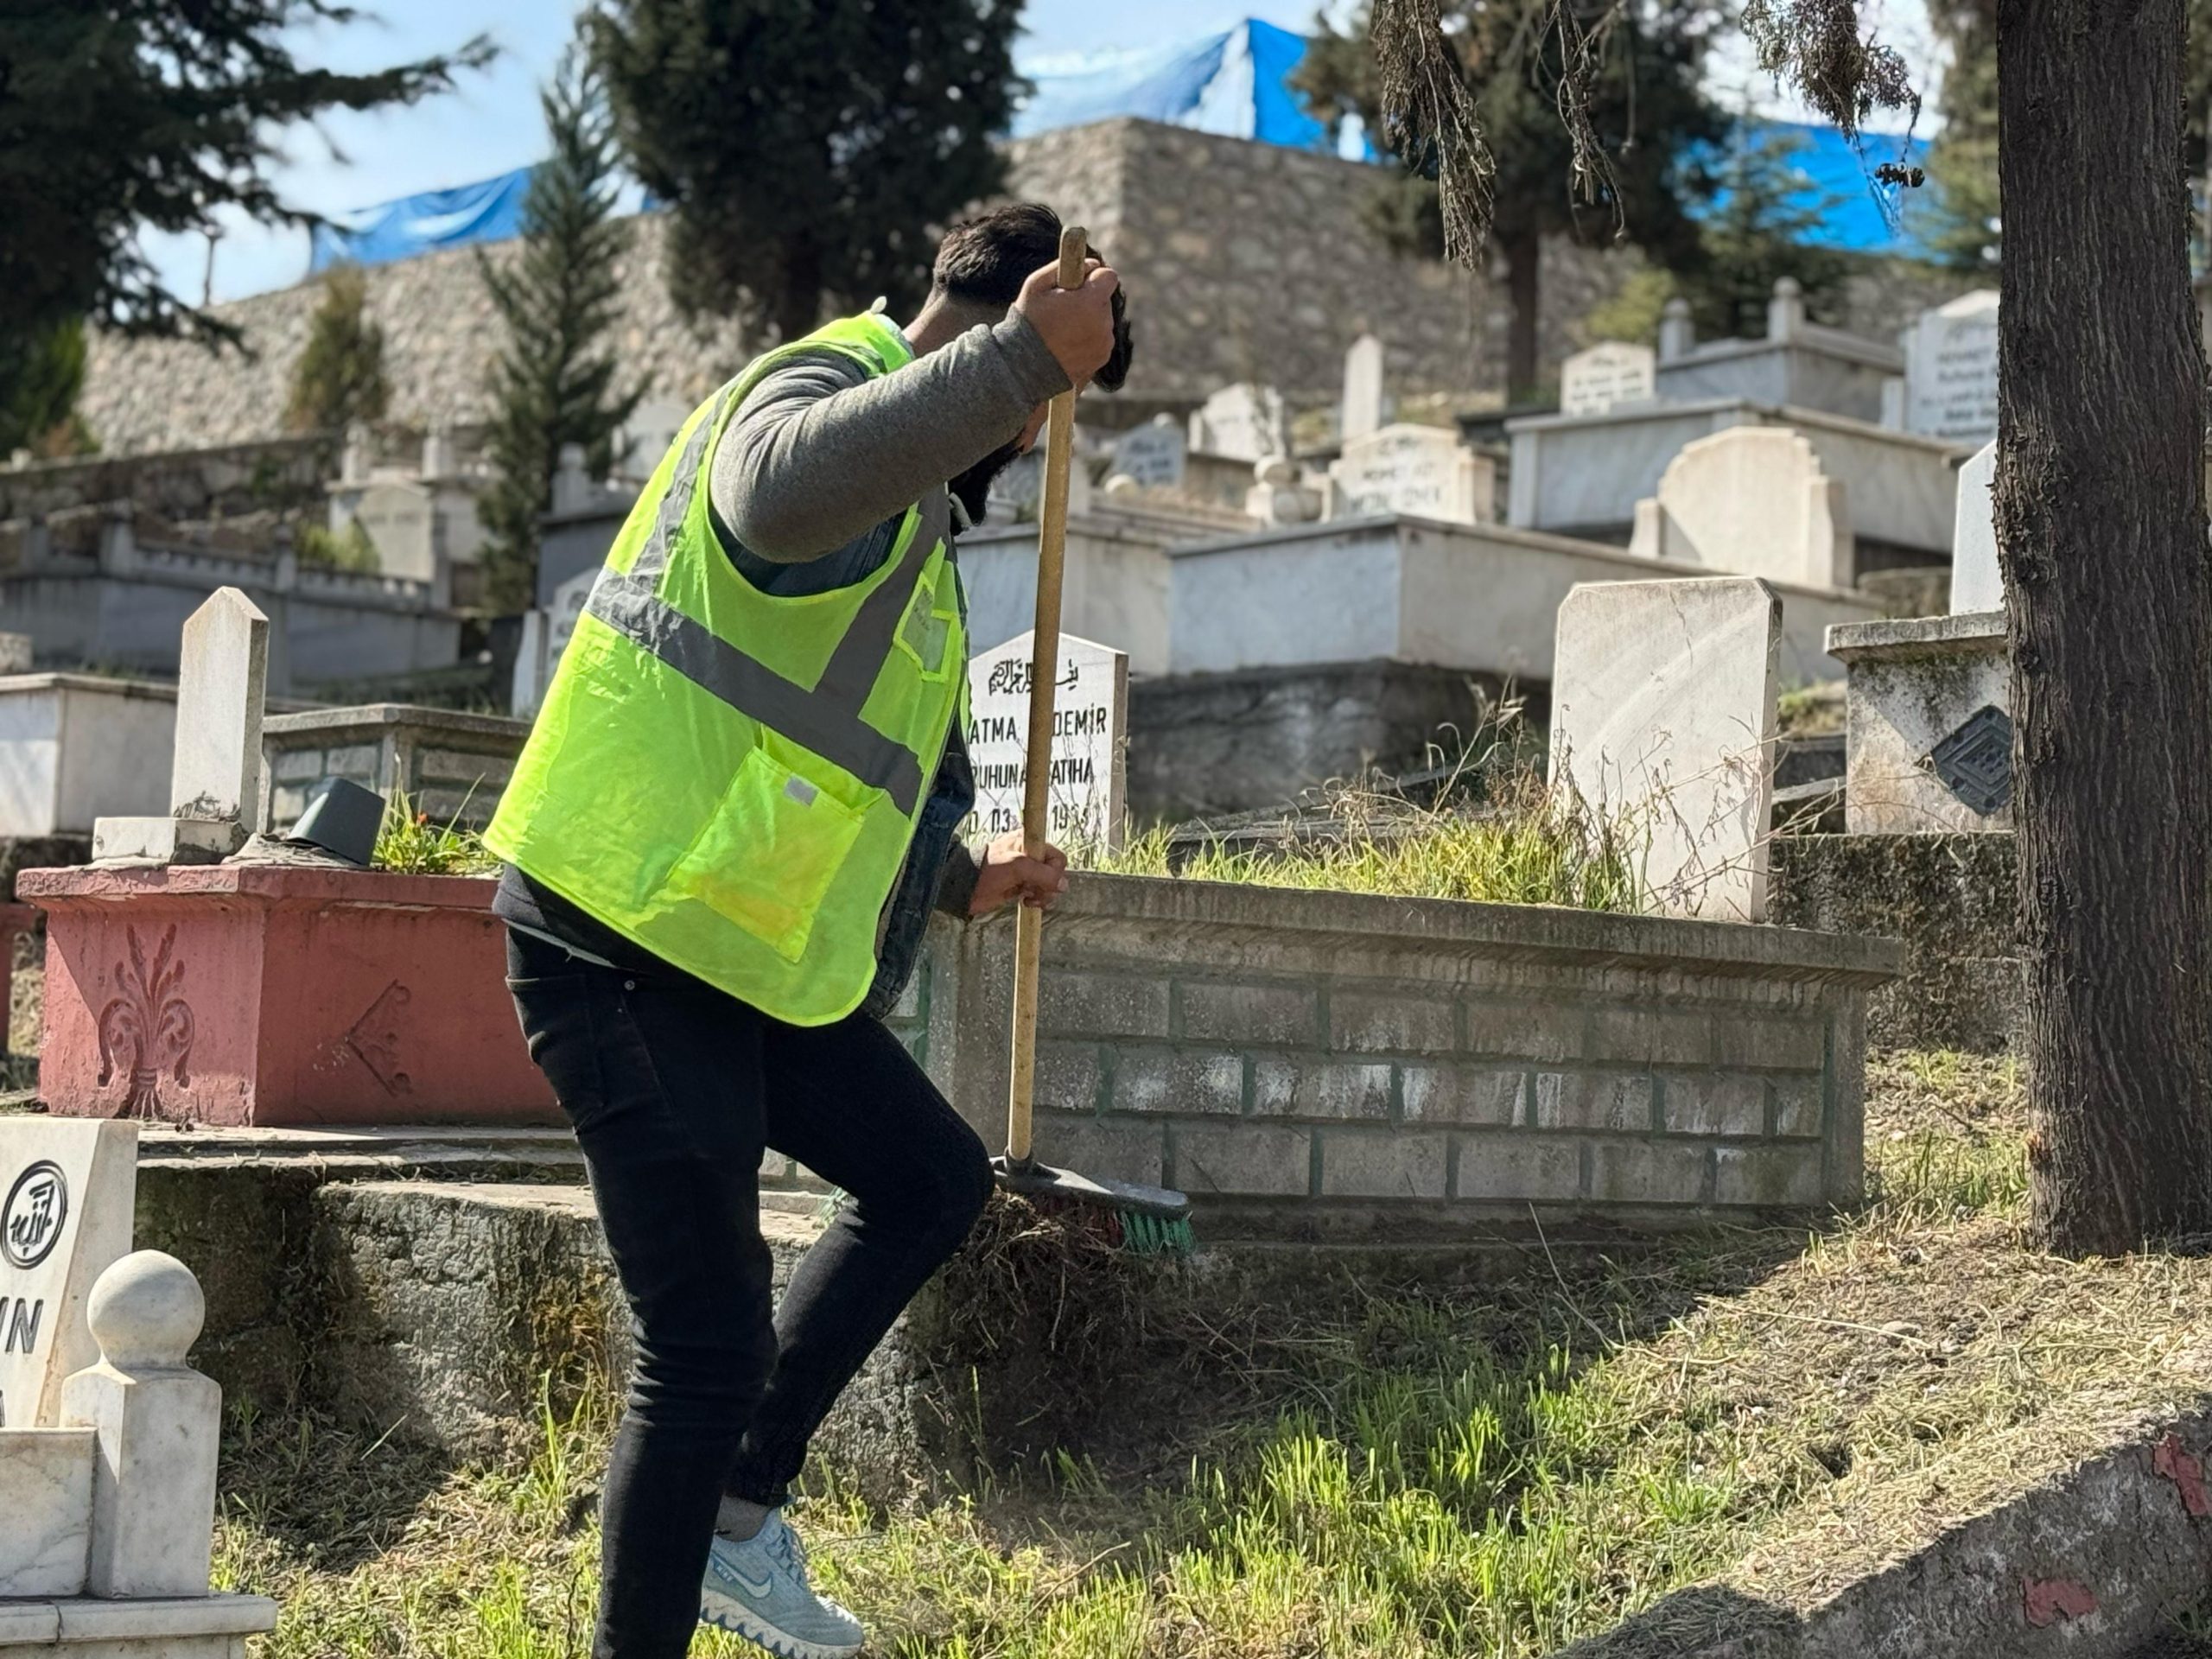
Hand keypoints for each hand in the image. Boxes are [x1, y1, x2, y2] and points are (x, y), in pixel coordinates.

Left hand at [969, 830, 1068, 915]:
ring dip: (1042, 895)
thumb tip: (1064, 885)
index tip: (1041, 879)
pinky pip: (1039, 894)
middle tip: (1031, 889)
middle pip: (1054, 874)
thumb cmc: (987, 870)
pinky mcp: (1020, 887)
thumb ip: (1043, 874)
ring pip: (1048, 886)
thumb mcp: (1017, 867)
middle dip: (1047, 885)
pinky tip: (1025, 901)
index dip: (1053, 871)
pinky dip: (1036, 900)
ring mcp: (1025, 873)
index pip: (1056, 857)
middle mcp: (1030, 856)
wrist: (964, 888)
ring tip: (1027, 897)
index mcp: (1030, 843)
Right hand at [1013, 256, 1118, 386]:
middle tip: (1061, 312)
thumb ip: (1065, 266)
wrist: (1023, 368)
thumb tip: (1090, 263)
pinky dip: (1086, 342)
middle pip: (1103, 302)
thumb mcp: (1036, 285)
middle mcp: (1104, 323)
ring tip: (1060, 333)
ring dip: (1087, 323)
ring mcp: (1104, 345)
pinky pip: (1098, 343)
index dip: (1093, 277)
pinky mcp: (1100, 361)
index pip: (1108, 276)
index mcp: (1092, 301)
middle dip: (1087, 302)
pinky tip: (1065, 347)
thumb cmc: (1028, 323)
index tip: (1078, 284)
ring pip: (1101, 323)